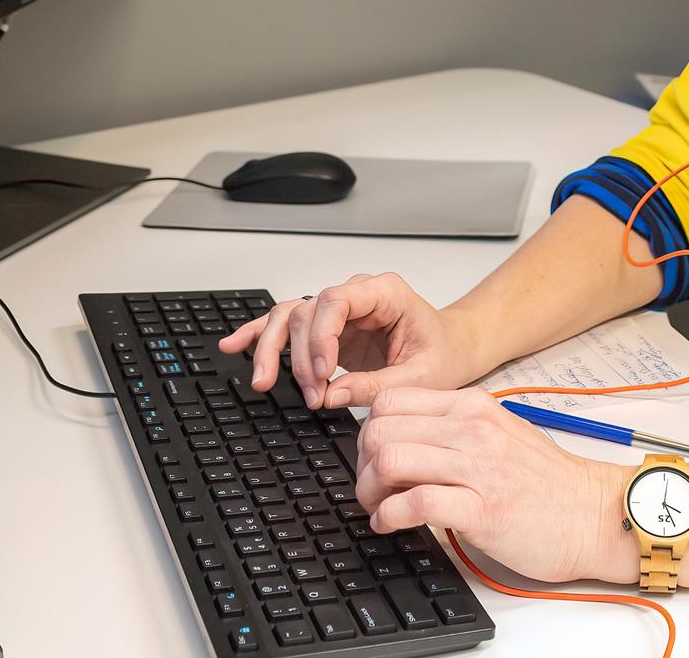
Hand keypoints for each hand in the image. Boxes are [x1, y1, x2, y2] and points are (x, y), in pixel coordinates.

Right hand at [217, 272, 482, 407]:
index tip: (322, 374)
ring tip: (263, 381)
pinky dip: (260, 334)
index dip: (320, 337)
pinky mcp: (329, 330)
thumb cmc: (444, 353)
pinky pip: (288, 325)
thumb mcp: (421, 377)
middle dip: (301, 356)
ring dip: (273, 348)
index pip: (337, 301)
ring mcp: (341, 311)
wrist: (454, 349)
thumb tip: (330, 395)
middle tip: (311, 395)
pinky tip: (234, 346)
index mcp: (385, 293)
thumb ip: (375, 385)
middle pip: (308, 311)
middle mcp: (358, 295)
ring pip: (291, 316)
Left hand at [355, 385, 634, 584]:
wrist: (592, 514)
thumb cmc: (546, 481)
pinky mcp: (482, 509)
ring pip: (391, 459)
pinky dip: (389, 516)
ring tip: (378, 507)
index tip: (373, 456)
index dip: (368, 430)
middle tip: (372, 486)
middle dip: (362, 462)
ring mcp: (478, 466)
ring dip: (370, 491)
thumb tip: (404, 437)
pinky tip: (390, 524)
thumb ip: (455, 428)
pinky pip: (415, 503)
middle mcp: (472, 428)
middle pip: (381, 428)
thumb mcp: (499, 433)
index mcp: (473, 406)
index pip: (391, 400)